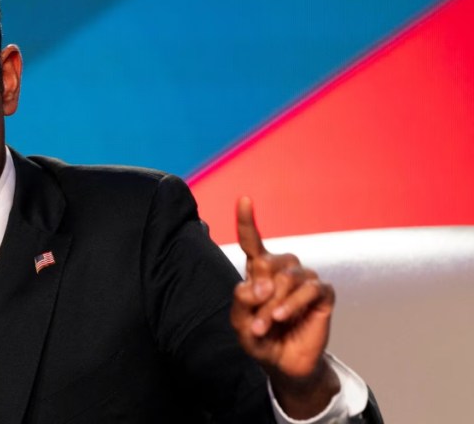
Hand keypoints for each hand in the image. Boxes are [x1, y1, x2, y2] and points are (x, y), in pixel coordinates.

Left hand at [230, 197, 339, 417]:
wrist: (284, 364)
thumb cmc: (262, 339)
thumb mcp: (241, 324)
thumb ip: (241, 303)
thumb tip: (254, 285)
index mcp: (259, 271)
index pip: (252, 241)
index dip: (247, 221)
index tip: (244, 199)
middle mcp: (282, 270)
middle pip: (269, 262)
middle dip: (260, 289)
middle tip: (255, 314)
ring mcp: (304, 280)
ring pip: (288, 277)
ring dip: (274, 303)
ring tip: (266, 324)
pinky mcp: (323, 294)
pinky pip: (310, 289)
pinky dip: (293, 304)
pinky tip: (282, 317)